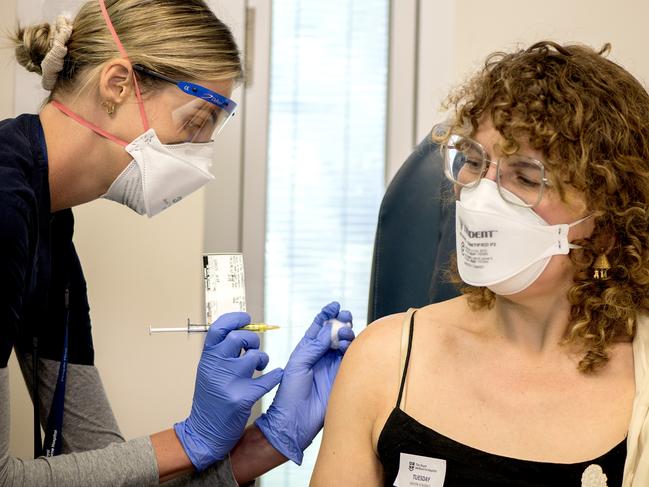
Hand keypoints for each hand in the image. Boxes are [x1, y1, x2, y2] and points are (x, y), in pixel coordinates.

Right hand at [174, 312, 282, 470]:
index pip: (218, 328)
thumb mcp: (209, 371)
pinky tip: (273, 376)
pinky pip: (267, 380)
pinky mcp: (241, 398)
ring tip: (260, 367)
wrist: (203, 433)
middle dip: (252, 340)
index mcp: (207, 358)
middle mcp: (215, 367)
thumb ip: (223, 352)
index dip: (235, 318)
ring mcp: (228, 382)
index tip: (247, 319)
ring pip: (255, 357)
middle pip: (238, 337)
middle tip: (253, 349)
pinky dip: (274, 376)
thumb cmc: (210, 399)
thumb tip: (243, 330)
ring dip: (262, 359)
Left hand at [255, 302, 354, 463]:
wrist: (295, 420)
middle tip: (345, 317)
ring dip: (347, 334)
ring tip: (344, 334)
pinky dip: (353, 349)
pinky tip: (349, 345)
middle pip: (335, 333)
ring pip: (345, 344)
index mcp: (307, 349)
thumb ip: (314, 346)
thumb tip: (329, 329)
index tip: (334, 305)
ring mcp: (332, 366)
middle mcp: (321, 356)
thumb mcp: (298, 364)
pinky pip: (351, 359)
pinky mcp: (342, 377)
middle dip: (341, 322)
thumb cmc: (290, 392)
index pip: (319, 327)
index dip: (326, 315)